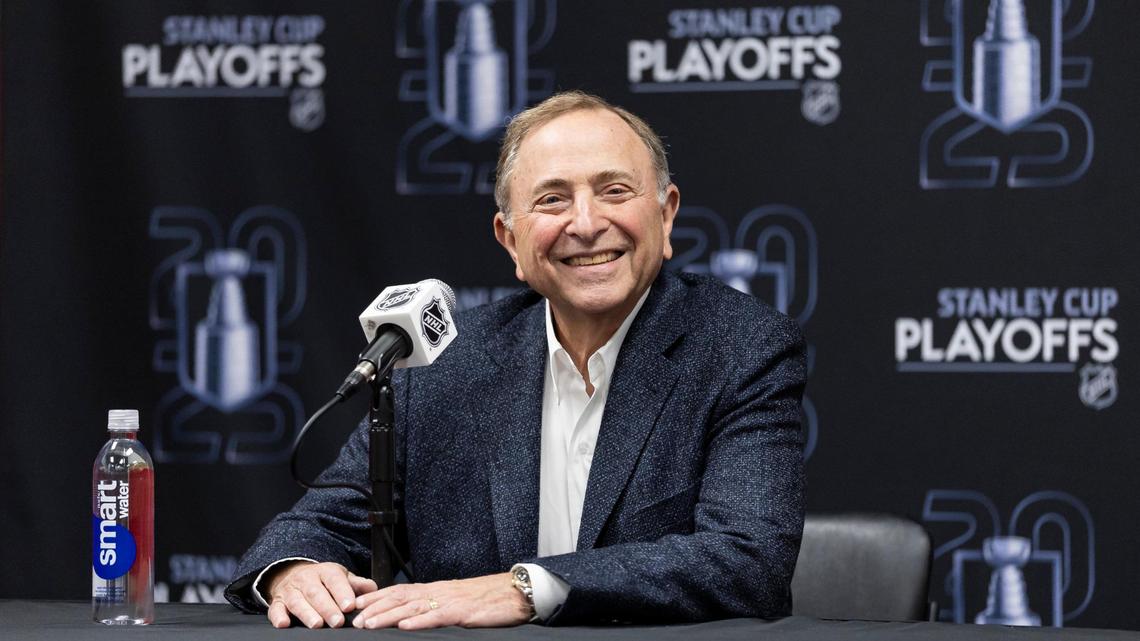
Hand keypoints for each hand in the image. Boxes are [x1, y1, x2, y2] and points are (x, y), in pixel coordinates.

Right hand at [264, 561, 377, 628]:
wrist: (294, 574)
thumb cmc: (324, 581)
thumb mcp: (341, 578)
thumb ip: (356, 584)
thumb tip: (372, 589)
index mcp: (325, 571)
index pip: (335, 579)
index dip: (342, 592)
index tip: (350, 606)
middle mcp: (306, 579)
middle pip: (316, 592)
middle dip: (327, 607)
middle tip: (338, 621)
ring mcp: (291, 590)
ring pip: (298, 601)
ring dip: (307, 613)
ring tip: (317, 624)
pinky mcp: (277, 602)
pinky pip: (275, 608)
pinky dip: (278, 616)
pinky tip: (283, 624)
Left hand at [351, 573, 531, 629]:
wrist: (513, 592)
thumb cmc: (486, 599)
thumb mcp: (455, 601)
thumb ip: (435, 606)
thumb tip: (413, 615)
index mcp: (435, 589)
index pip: (400, 591)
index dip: (377, 597)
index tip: (356, 603)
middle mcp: (438, 592)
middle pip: (400, 598)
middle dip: (375, 608)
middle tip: (354, 618)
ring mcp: (449, 601)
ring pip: (413, 607)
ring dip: (388, 616)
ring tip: (370, 624)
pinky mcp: (462, 612)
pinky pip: (437, 616)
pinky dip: (420, 621)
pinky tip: (405, 626)